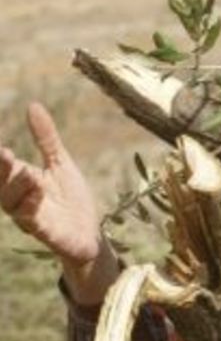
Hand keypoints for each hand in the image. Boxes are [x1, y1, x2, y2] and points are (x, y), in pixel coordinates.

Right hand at [1, 102, 115, 304]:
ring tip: (29, 173)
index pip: (3, 166)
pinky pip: (31, 221)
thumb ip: (46, 139)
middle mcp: (19, 199)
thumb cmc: (72, 200)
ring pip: (13, 203)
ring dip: (19, 187)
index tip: (0, 146)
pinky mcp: (44, 232)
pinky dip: (31, 208)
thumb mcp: (61, 164)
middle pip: (2, 184)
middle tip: (3, 153)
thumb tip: (32, 105)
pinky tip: (38, 193)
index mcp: (21, 180)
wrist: (90, 235)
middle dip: (1, 170)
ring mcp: (30, 216)